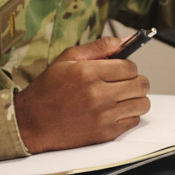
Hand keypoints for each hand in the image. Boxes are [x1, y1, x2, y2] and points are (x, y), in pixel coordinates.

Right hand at [14, 37, 150, 153]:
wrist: (32, 122)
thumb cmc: (48, 89)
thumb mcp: (67, 59)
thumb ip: (99, 47)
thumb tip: (124, 41)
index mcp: (88, 73)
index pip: (130, 66)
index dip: (127, 66)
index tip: (120, 69)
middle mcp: (97, 95)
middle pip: (141, 84)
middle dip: (135, 81)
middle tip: (123, 82)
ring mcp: (103, 116)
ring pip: (142, 104)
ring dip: (135, 98)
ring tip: (121, 97)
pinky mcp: (105, 133)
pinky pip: (134, 121)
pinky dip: (129, 115)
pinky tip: (114, 111)